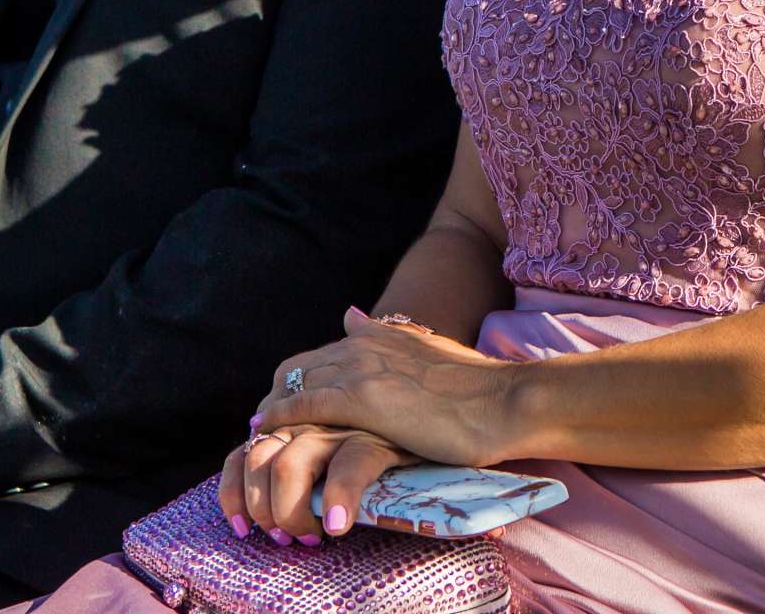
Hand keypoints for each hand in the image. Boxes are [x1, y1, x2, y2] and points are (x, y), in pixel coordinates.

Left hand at [223, 424, 412, 542]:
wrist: (431, 414)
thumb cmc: (374, 439)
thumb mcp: (326, 440)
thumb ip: (297, 454)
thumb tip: (266, 505)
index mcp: (291, 419)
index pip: (242, 456)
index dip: (234, 497)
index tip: (243, 528)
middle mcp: (307, 417)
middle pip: (257, 462)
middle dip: (263, 510)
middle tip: (286, 537)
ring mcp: (337, 426)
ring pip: (288, 468)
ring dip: (290, 512)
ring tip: (312, 535)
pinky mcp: (373, 439)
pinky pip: (346, 472)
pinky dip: (337, 500)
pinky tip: (339, 525)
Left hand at [253, 308, 518, 472]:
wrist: (503, 401)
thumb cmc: (479, 390)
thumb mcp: (429, 356)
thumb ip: (390, 342)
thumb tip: (350, 315)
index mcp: (381, 336)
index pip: (317, 357)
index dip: (295, 385)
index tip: (283, 413)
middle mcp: (363, 343)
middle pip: (295, 370)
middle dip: (275, 401)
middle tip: (265, 434)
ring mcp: (360, 368)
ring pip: (291, 387)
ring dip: (271, 417)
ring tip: (261, 449)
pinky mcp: (361, 398)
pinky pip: (300, 409)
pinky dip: (279, 426)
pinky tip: (270, 446)